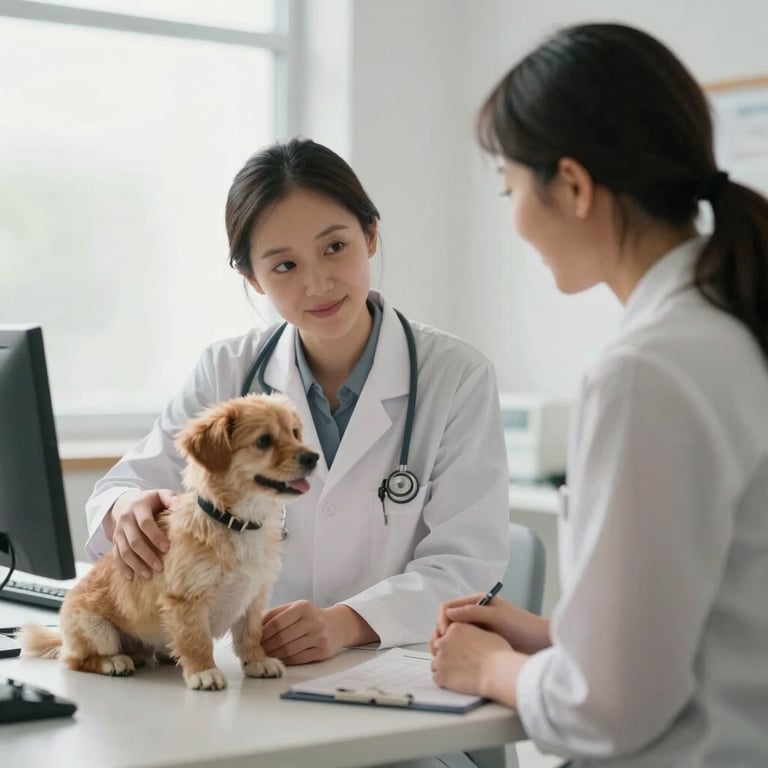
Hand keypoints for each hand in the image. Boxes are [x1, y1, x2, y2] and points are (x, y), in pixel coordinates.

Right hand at [105, 489, 173, 579]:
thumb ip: (170, 497)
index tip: (167, 548)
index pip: (145, 523)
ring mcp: (118, 531)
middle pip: (134, 540)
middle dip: (146, 555)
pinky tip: (130, 577)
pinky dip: (122, 567)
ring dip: (136, 564)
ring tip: (148, 575)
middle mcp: (126, 519)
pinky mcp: (115, 540)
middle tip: (159, 567)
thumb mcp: (160, 494)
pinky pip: (116, 555)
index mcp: (138, 507)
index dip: (155, 536)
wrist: (125, 502)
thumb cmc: (150, 500)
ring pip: (124, 551)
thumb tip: (179, 505)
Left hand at [261, 601, 376, 664]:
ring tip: (266, 656)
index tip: (253, 640)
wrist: (338, 625)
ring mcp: (319, 636)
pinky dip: (286, 661)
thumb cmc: (311, 616)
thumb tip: (253, 625)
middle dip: (267, 646)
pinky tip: (279, 659)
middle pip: (282, 637)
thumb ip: (276, 614)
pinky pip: (298, 658)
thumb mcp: (295, 608)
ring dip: (274, 655)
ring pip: (289, 650)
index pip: (277, 622)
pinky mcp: (323, 651)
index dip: (263, 633)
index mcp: (303, 607)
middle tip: (257, 651)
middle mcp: (313, 620)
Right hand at [430, 593, 549, 655]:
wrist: (540, 643)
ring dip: (446, 643)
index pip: (449, 607)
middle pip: (448, 621)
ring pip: (453, 634)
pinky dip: (455, 650)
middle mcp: (474, 613)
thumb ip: (473, 612)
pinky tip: (455, 661)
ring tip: (443, 656)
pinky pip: (462, 644)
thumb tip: (448, 613)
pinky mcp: (481, 642)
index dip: (442, 619)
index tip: (443, 634)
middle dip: (441, 633)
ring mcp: (477, 628)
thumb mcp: (497, 616)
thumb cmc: (522, 626)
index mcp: (477, 602)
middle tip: (438, 648)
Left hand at [431, 621, 526, 708]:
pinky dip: (443, 681)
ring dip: (444, 668)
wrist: (497, 671)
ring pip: (435, 663)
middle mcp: (444, 641)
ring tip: (457, 673)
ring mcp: (441, 659)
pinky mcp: (441, 676)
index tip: (459, 650)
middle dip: (446, 655)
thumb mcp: (485, 633)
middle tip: (458, 662)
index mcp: (455, 628)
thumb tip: (471, 638)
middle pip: (438, 648)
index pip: (445, 634)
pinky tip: (455, 682)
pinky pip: (436, 678)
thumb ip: (471, 632)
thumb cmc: (498, 654)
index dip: (452, 643)